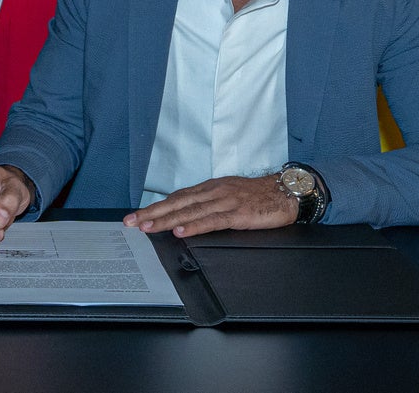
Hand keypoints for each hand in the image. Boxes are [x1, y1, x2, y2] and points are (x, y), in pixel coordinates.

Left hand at [123, 175, 298, 236]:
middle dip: (152, 213)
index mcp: (210, 188)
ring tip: (147, 227)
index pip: (177, 197)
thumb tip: (189, 217)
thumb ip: (210, 204)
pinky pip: (212, 220)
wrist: (287, 192)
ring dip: (166, 220)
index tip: (138, 215)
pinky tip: (180, 231)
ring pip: (190, 211)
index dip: (156, 207)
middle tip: (131, 222)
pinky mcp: (238, 213)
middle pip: (177, 202)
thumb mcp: (230, 195)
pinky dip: (194, 226)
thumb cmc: (260, 196)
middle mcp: (214, 191)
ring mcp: (225, 201)